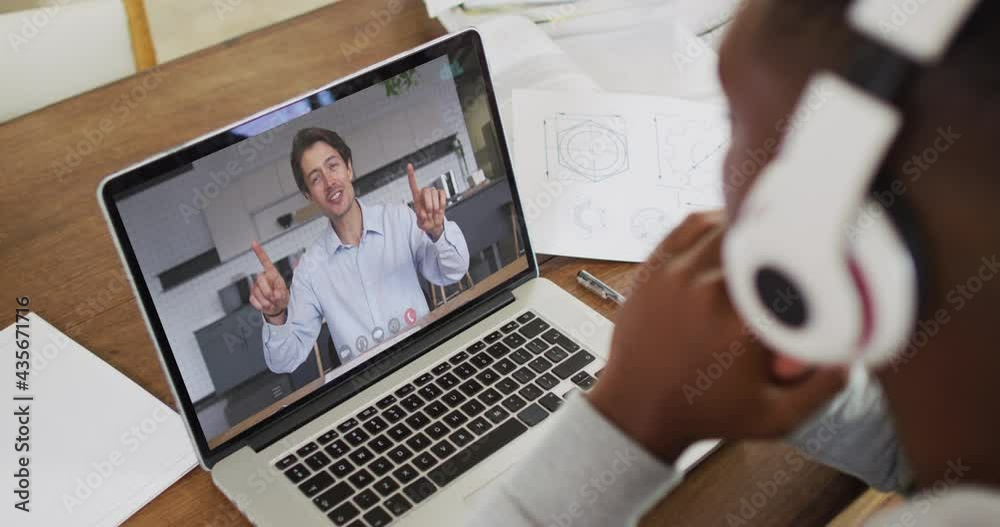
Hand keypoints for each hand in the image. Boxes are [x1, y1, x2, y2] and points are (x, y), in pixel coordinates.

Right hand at [249, 241, 289, 324]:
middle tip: (274, 297)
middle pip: (259, 280)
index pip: (265, 261)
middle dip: (268, 292)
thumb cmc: (281, 298)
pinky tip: (265, 304)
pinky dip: (261, 305)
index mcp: (272, 274)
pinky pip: (253, 300)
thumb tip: (275, 295)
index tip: (254, 243)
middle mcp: (263, 278)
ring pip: (257, 292)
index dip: (259, 252)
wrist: (276, 308)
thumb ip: (280, 294)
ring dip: (266, 301)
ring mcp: (256, 286)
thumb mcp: (285, 295)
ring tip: (271, 302)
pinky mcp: (251, 294)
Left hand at [407, 163, 446, 240]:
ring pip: (435, 193)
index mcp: (416, 198)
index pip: (413, 184)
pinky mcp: (441, 195)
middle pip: (426, 190)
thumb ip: (421, 219)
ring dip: (436, 206)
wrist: (435, 225)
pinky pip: (442, 195)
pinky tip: (440, 208)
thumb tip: (423, 214)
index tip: (409, 166)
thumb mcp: (421, 224)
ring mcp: (433, 194)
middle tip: (430, 213)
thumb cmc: (426, 222)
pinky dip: (442, 203)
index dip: (411, 175)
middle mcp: (424, 194)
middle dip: (429, 203)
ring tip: (434, 213)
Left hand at [588, 211, 846, 461]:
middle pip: (764, 239)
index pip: (795, 268)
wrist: (638, 408)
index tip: (826, 265)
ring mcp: (677, 274)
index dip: (815, 261)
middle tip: (799, 250)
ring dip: (753, 229)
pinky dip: (716, 220)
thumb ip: (825, 386)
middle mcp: (708, 291)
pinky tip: (733, 231)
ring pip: (728, 225)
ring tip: (770, 240)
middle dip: (784, 244)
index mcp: (742, 324)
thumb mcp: (775, 417)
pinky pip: (692, 224)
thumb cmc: (705, 413)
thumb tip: (855, 345)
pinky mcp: (655, 267)